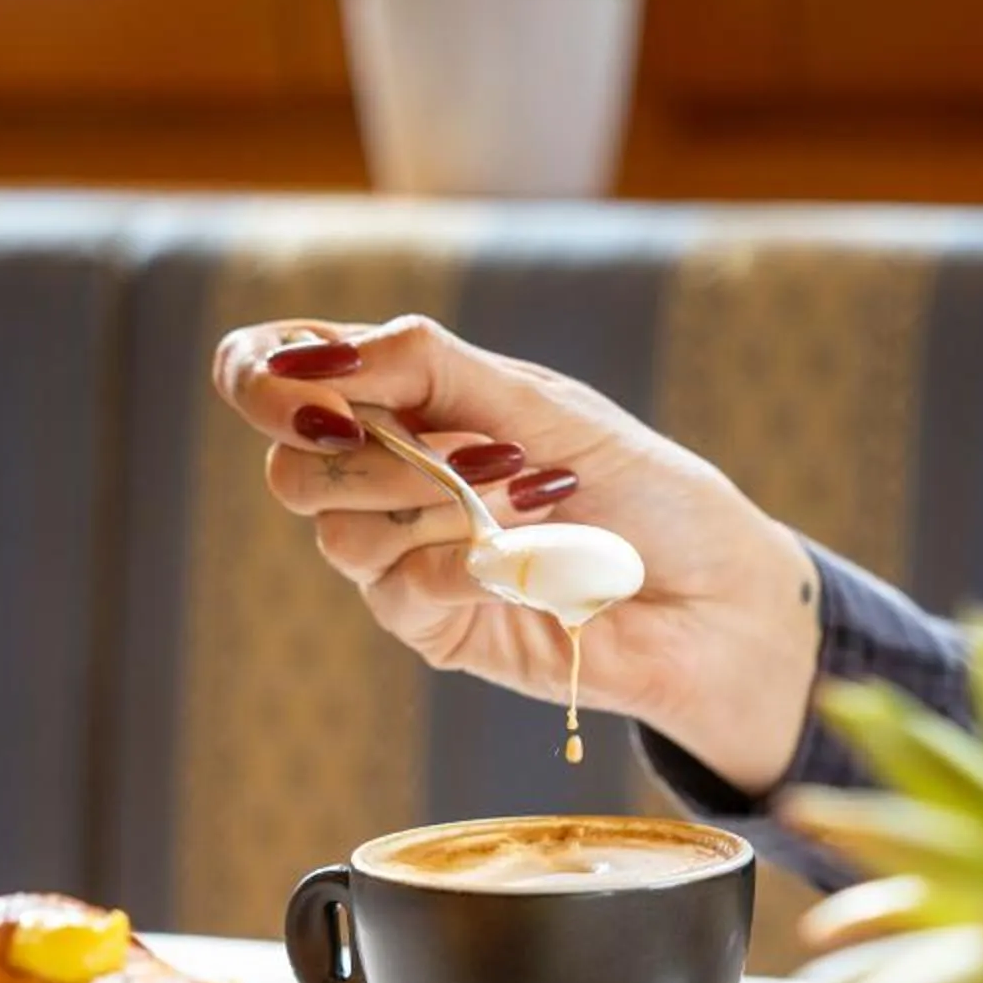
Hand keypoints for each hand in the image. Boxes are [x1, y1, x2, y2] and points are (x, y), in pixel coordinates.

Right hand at [211, 317, 826, 794]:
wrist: (719, 602)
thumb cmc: (649, 492)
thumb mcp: (548, 407)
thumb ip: (436, 371)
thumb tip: (328, 354)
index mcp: (405, 399)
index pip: (272, 372)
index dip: (263, 374)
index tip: (314, 388)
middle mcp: (388, 476)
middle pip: (289, 464)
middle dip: (371, 451)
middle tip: (472, 454)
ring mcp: (403, 557)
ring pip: (336, 528)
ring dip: (432, 503)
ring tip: (531, 501)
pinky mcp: (433, 629)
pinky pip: (398, 589)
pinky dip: (463, 564)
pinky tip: (524, 564)